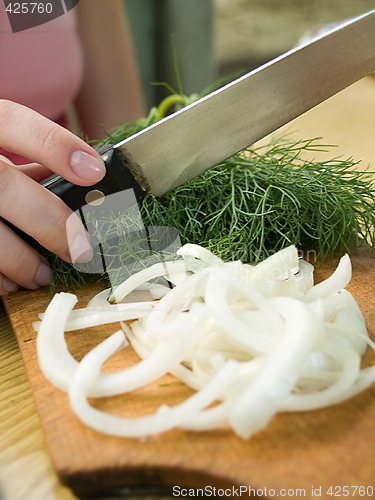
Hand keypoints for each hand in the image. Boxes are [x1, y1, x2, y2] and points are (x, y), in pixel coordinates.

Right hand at [0, 100, 105, 294]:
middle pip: (4, 187)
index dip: (54, 145)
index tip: (94, 171)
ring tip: (41, 275)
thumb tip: (79, 187)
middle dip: (49, 224)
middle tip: (79, 250)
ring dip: (20, 262)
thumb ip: (25, 166)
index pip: (12, 121)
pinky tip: (8, 283)